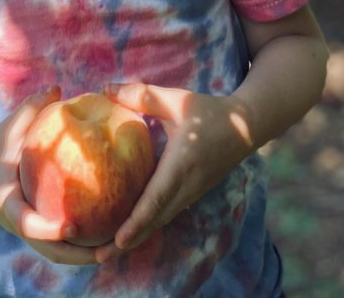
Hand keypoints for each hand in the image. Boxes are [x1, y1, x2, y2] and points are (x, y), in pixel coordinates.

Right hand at [0, 86, 98, 265]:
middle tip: (110, 249)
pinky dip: (81, 246)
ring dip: (84, 256)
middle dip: (79, 256)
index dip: (48, 229)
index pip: (25, 223)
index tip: (73, 226)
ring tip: (117, 248)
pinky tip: (109, 235)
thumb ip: (31, 107)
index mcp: (6, 200)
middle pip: (49, 251)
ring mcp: (26, 230)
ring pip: (56, 254)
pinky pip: (59, 244)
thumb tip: (57, 87)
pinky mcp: (36, 230)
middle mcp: (17, 222)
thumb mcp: (9, 126)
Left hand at [95, 83, 254, 262]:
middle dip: (127, 240)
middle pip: (155, 220)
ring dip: (136, 236)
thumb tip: (106, 88)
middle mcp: (187, 185)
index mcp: (182, 164)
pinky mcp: (190, 194)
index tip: (118, 239)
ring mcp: (190, 193)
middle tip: (97, 256)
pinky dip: (146, 225)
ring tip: (106, 251)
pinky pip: (165, 214)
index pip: (157, 198)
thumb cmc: (209, 111)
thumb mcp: (176, 99)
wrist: (246, 126)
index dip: (137, 221)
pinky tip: (127, 230)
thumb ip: (141, 95)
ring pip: (160, 220)